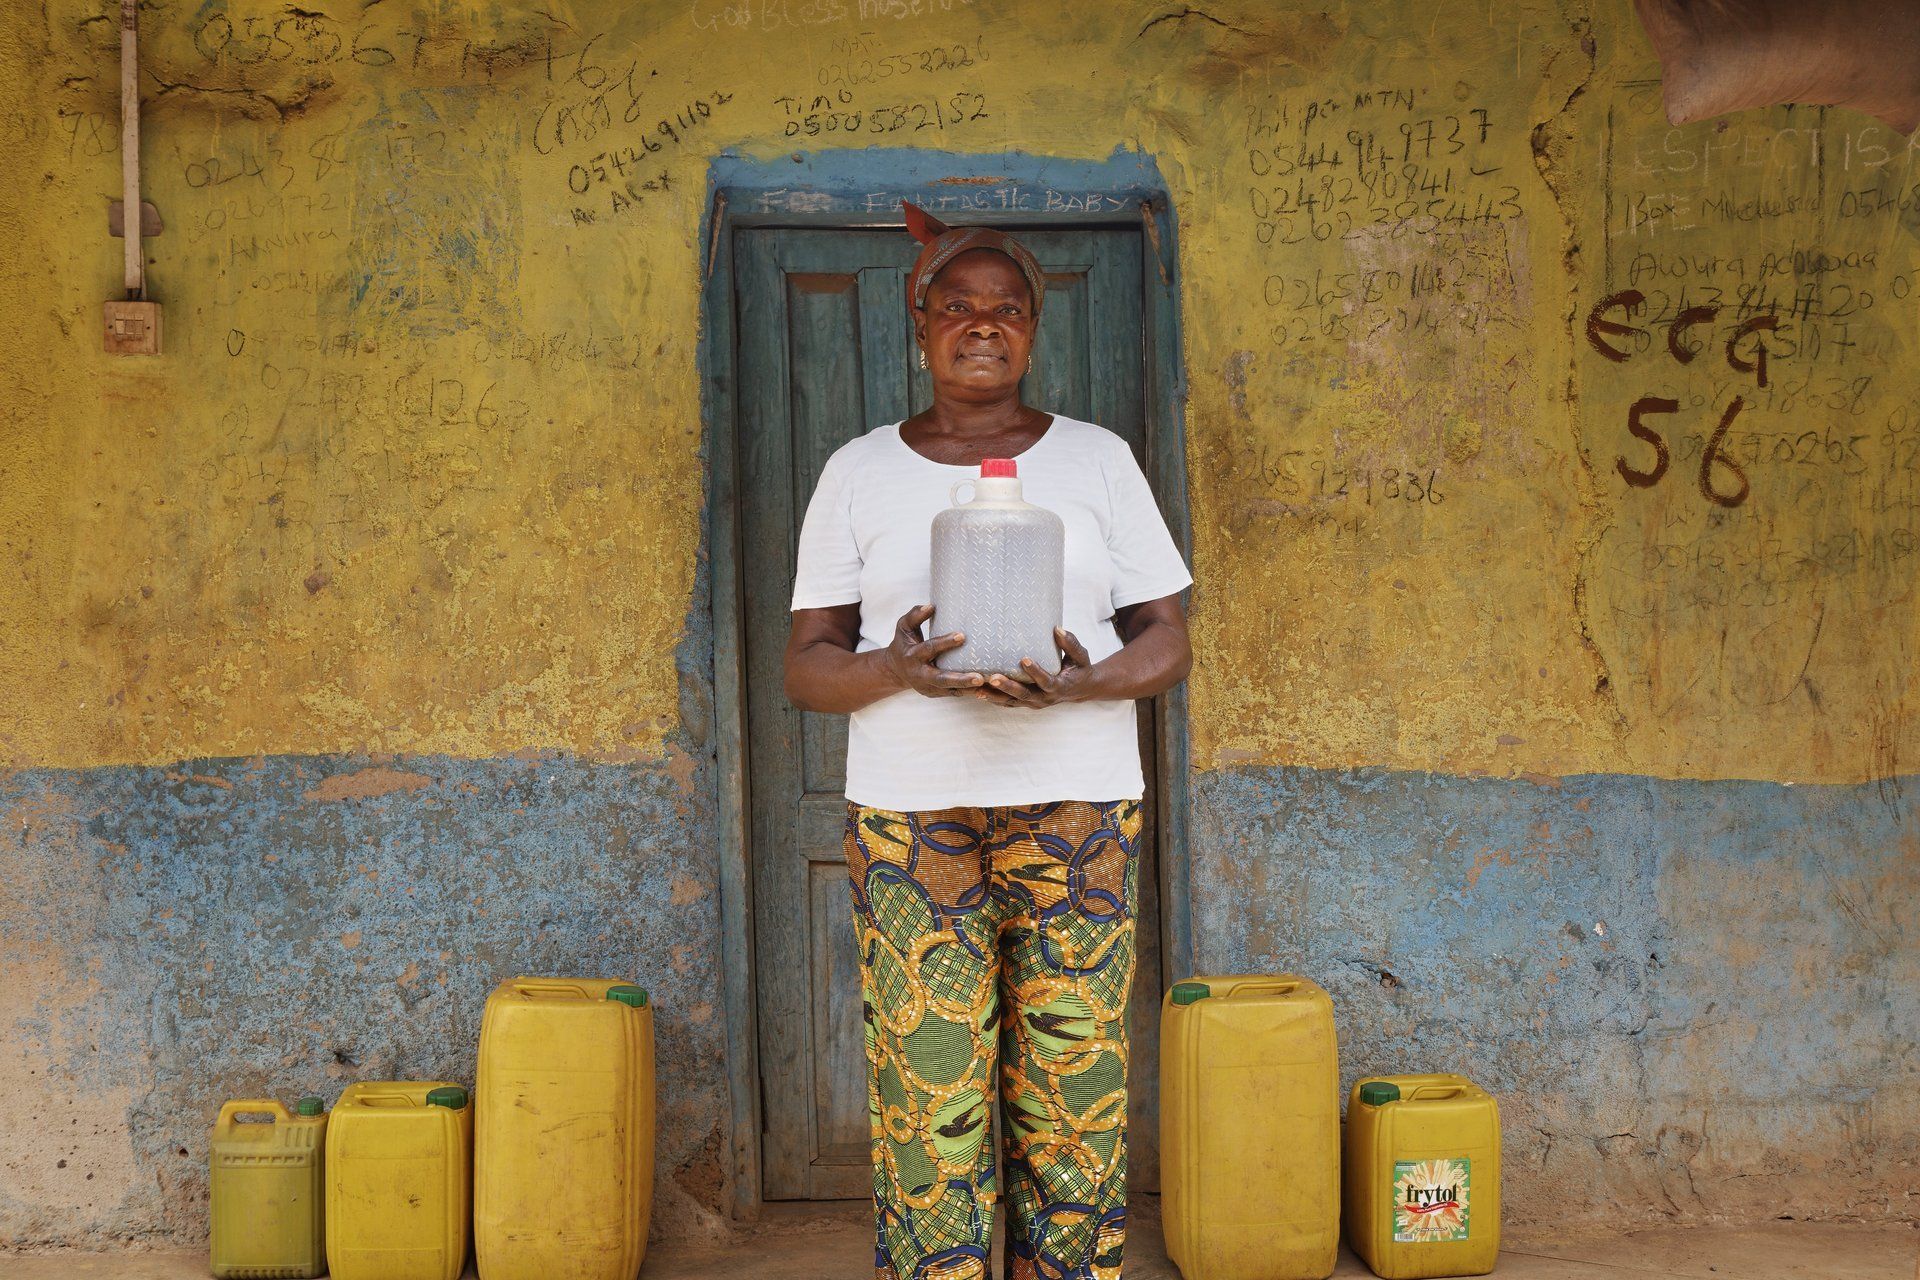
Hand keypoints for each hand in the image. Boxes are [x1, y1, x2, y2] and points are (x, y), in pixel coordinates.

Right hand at [885, 604, 985, 698]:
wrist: (895, 669)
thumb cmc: (904, 643)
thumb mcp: (904, 627)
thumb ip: (915, 615)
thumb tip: (931, 606)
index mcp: (912, 655)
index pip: (929, 649)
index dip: (945, 643)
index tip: (962, 636)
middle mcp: (919, 674)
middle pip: (941, 679)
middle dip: (960, 679)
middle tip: (979, 677)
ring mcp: (927, 687)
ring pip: (950, 690)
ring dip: (968, 689)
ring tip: (986, 686)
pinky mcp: (934, 694)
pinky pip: (953, 694)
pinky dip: (968, 693)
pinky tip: (984, 691)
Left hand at [974, 628, 1093, 708]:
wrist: (1080, 689)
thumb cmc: (1079, 668)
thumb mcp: (1081, 656)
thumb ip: (1070, 643)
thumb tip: (1057, 628)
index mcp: (1059, 686)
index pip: (1046, 681)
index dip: (1036, 672)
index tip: (1024, 659)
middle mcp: (1045, 698)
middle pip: (1024, 694)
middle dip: (1008, 687)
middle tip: (992, 677)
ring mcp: (1035, 703)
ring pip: (1012, 701)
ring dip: (994, 695)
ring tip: (977, 688)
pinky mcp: (1026, 704)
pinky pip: (1008, 703)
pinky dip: (993, 699)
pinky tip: (977, 692)